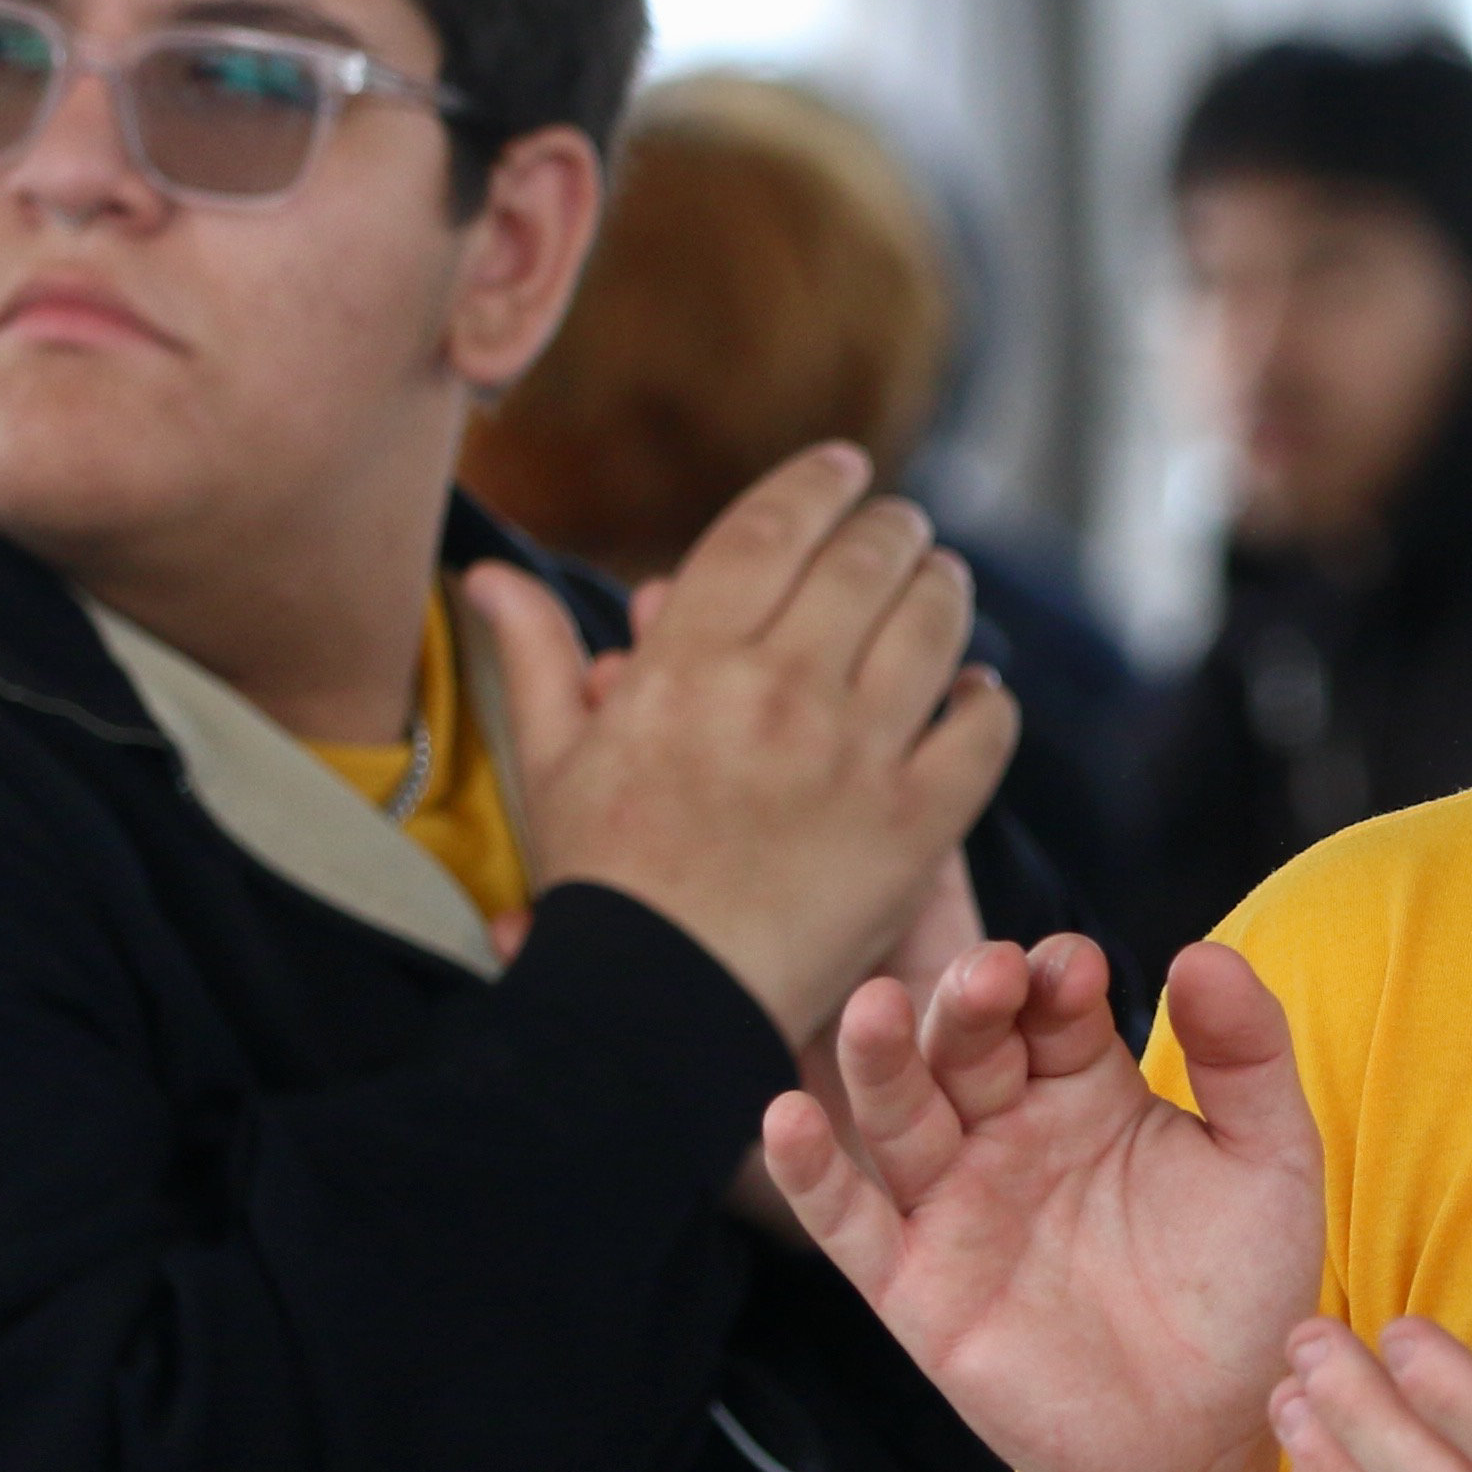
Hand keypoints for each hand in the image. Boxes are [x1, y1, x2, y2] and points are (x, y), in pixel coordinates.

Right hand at [467, 444, 1018, 1038]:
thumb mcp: (550, 762)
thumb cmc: (601, 882)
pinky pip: (982, 732)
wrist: (659, 1002)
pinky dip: (987, 702)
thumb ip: (534, 654)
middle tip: (904, 527)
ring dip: (946, 592)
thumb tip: (484, 572)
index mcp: (689, 663)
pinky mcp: (918, 826)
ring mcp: (857, 757)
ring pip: (934, 627)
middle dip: (893, 530)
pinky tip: (975, 694)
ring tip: (943, 584)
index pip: (770, 529)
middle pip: (865, 562)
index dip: (816, 485)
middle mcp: (780, 691)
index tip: (844, 468)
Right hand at [769, 934, 1325, 1471]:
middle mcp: (1010, 1134)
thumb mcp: (1270, 1164)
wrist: (1202, 1442)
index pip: (1053, 1009)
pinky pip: (852, 1222)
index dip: (1057, 981)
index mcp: (1088, 1090)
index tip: (1079, 970)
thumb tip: (1203, 953)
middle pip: (968, 1046)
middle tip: (991, 975)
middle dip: (971, 1002)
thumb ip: (1248, 1059)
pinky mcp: (918, 1288)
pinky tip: (787, 1117)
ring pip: (901, 1115)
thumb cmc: (1236, 1295)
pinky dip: (813, 1173)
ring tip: (875, 1008)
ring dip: (880, 1059)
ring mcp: (957, 1208)